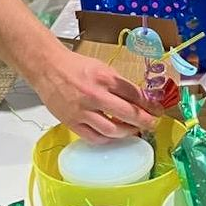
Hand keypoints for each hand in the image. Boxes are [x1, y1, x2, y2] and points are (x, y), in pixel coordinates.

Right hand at [33, 47, 160, 142]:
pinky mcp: (71, 122)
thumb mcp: (102, 68)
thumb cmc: (76, 66)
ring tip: (134, 131)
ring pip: (111, 129)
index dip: (148, 104)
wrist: (49, 68)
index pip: (133, 94)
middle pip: (127, 113)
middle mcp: (95, 95)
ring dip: (127, 132)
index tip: (156, 110)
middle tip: (152, 124)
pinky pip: (93, 137)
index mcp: (105, 78)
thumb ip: (118, 83)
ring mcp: (82, 111)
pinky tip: (114, 136)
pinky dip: (107, 139)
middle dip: (144, 121)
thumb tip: (136, 98)